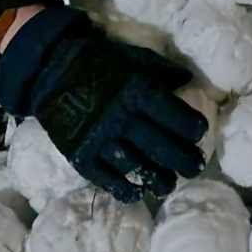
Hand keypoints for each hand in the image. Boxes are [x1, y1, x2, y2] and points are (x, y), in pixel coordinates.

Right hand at [0, 7, 205, 200]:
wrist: (51, 71)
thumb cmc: (101, 64)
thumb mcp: (134, 58)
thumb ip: (162, 70)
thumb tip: (189, 80)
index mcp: (137, 91)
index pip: (173, 115)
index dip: (191, 128)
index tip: (199, 135)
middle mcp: (121, 117)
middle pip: (160, 146)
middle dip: (183, 160)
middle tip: (195, 168)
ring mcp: (100, 138)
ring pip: (136, 165)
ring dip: (157, 179)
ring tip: (169, 184)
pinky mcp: (81, 154)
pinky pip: (106, 179)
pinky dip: (124, 189)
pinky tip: (138, 193)